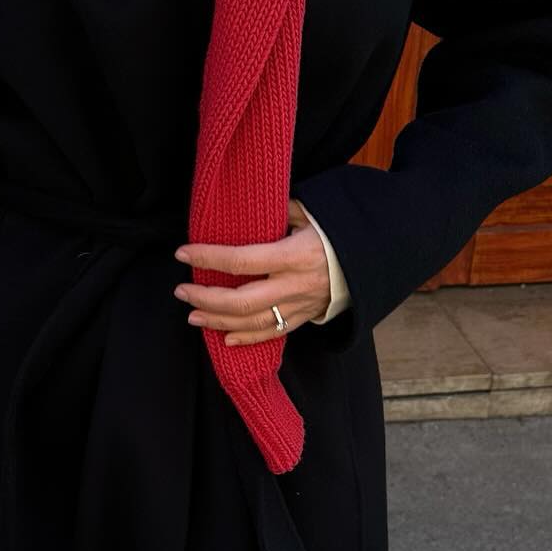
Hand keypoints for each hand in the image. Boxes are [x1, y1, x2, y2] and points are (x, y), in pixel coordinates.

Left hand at [172, 198, 329, 345]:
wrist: (369, 260)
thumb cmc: (333, 231)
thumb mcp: (309, 212)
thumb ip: (277, 212)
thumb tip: (242, 211)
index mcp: (294, 255)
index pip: (242, 261)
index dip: (208, 258)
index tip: (183, 253)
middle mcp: (294, 285)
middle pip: (242, 302)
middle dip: (206, 298)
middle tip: (181, 291)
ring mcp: (299, 306)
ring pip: (252, 323)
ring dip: (218, 321)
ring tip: (192, 315)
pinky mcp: (303, 318)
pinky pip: (271, 334)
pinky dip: (246, 339)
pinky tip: (223, 337)